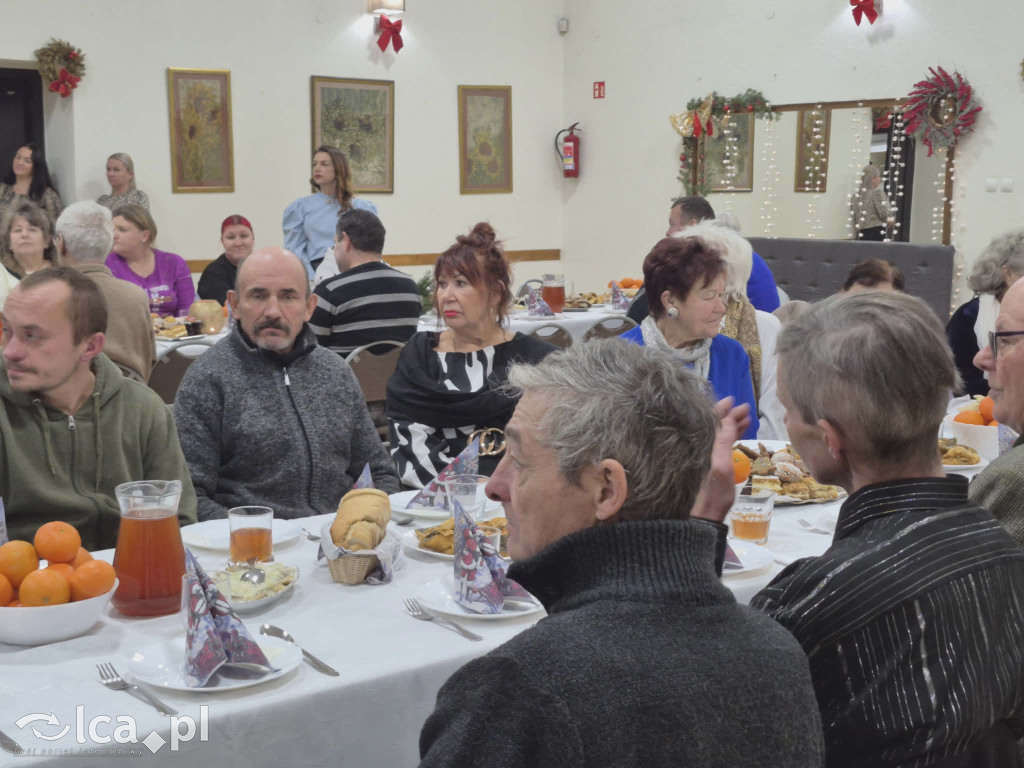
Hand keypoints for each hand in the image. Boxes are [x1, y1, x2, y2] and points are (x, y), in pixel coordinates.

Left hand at [690, 397, 750, 522]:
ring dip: (731, 426)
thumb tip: (727, 418)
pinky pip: (718, 445)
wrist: (704, 519)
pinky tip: (739, 434)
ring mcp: (702, 456)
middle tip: (746, 409)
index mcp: (699, 445)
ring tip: (746, 420)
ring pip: (716, 435)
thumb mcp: (721, 466)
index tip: (734, 400)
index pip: (709, 420)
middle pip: (713, 426)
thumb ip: (723, 441)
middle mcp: (697, 448)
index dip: (721, 409)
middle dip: (730, 416)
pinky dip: (728, 438)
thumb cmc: (713, 495)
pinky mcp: (706, 465)